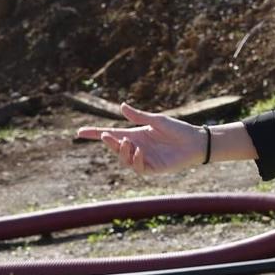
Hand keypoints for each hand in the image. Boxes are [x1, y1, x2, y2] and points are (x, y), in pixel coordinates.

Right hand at [75, 103, 206, 175]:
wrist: (196, 141)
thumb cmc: (178, 130)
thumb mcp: (156, 120)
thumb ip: (139, 116)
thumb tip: (121, 106)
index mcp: (135, 135)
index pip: (111, 135)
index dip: (95, 134)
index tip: (79, 132)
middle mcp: (136, 148)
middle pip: (115, 148)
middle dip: (108, 143)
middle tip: (105, 135)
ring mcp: (144, 159)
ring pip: (124, 160)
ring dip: (121, 151)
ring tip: (126, 141)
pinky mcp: (153, 168)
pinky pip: (138, 168)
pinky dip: (135, 160)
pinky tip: (139, 151)